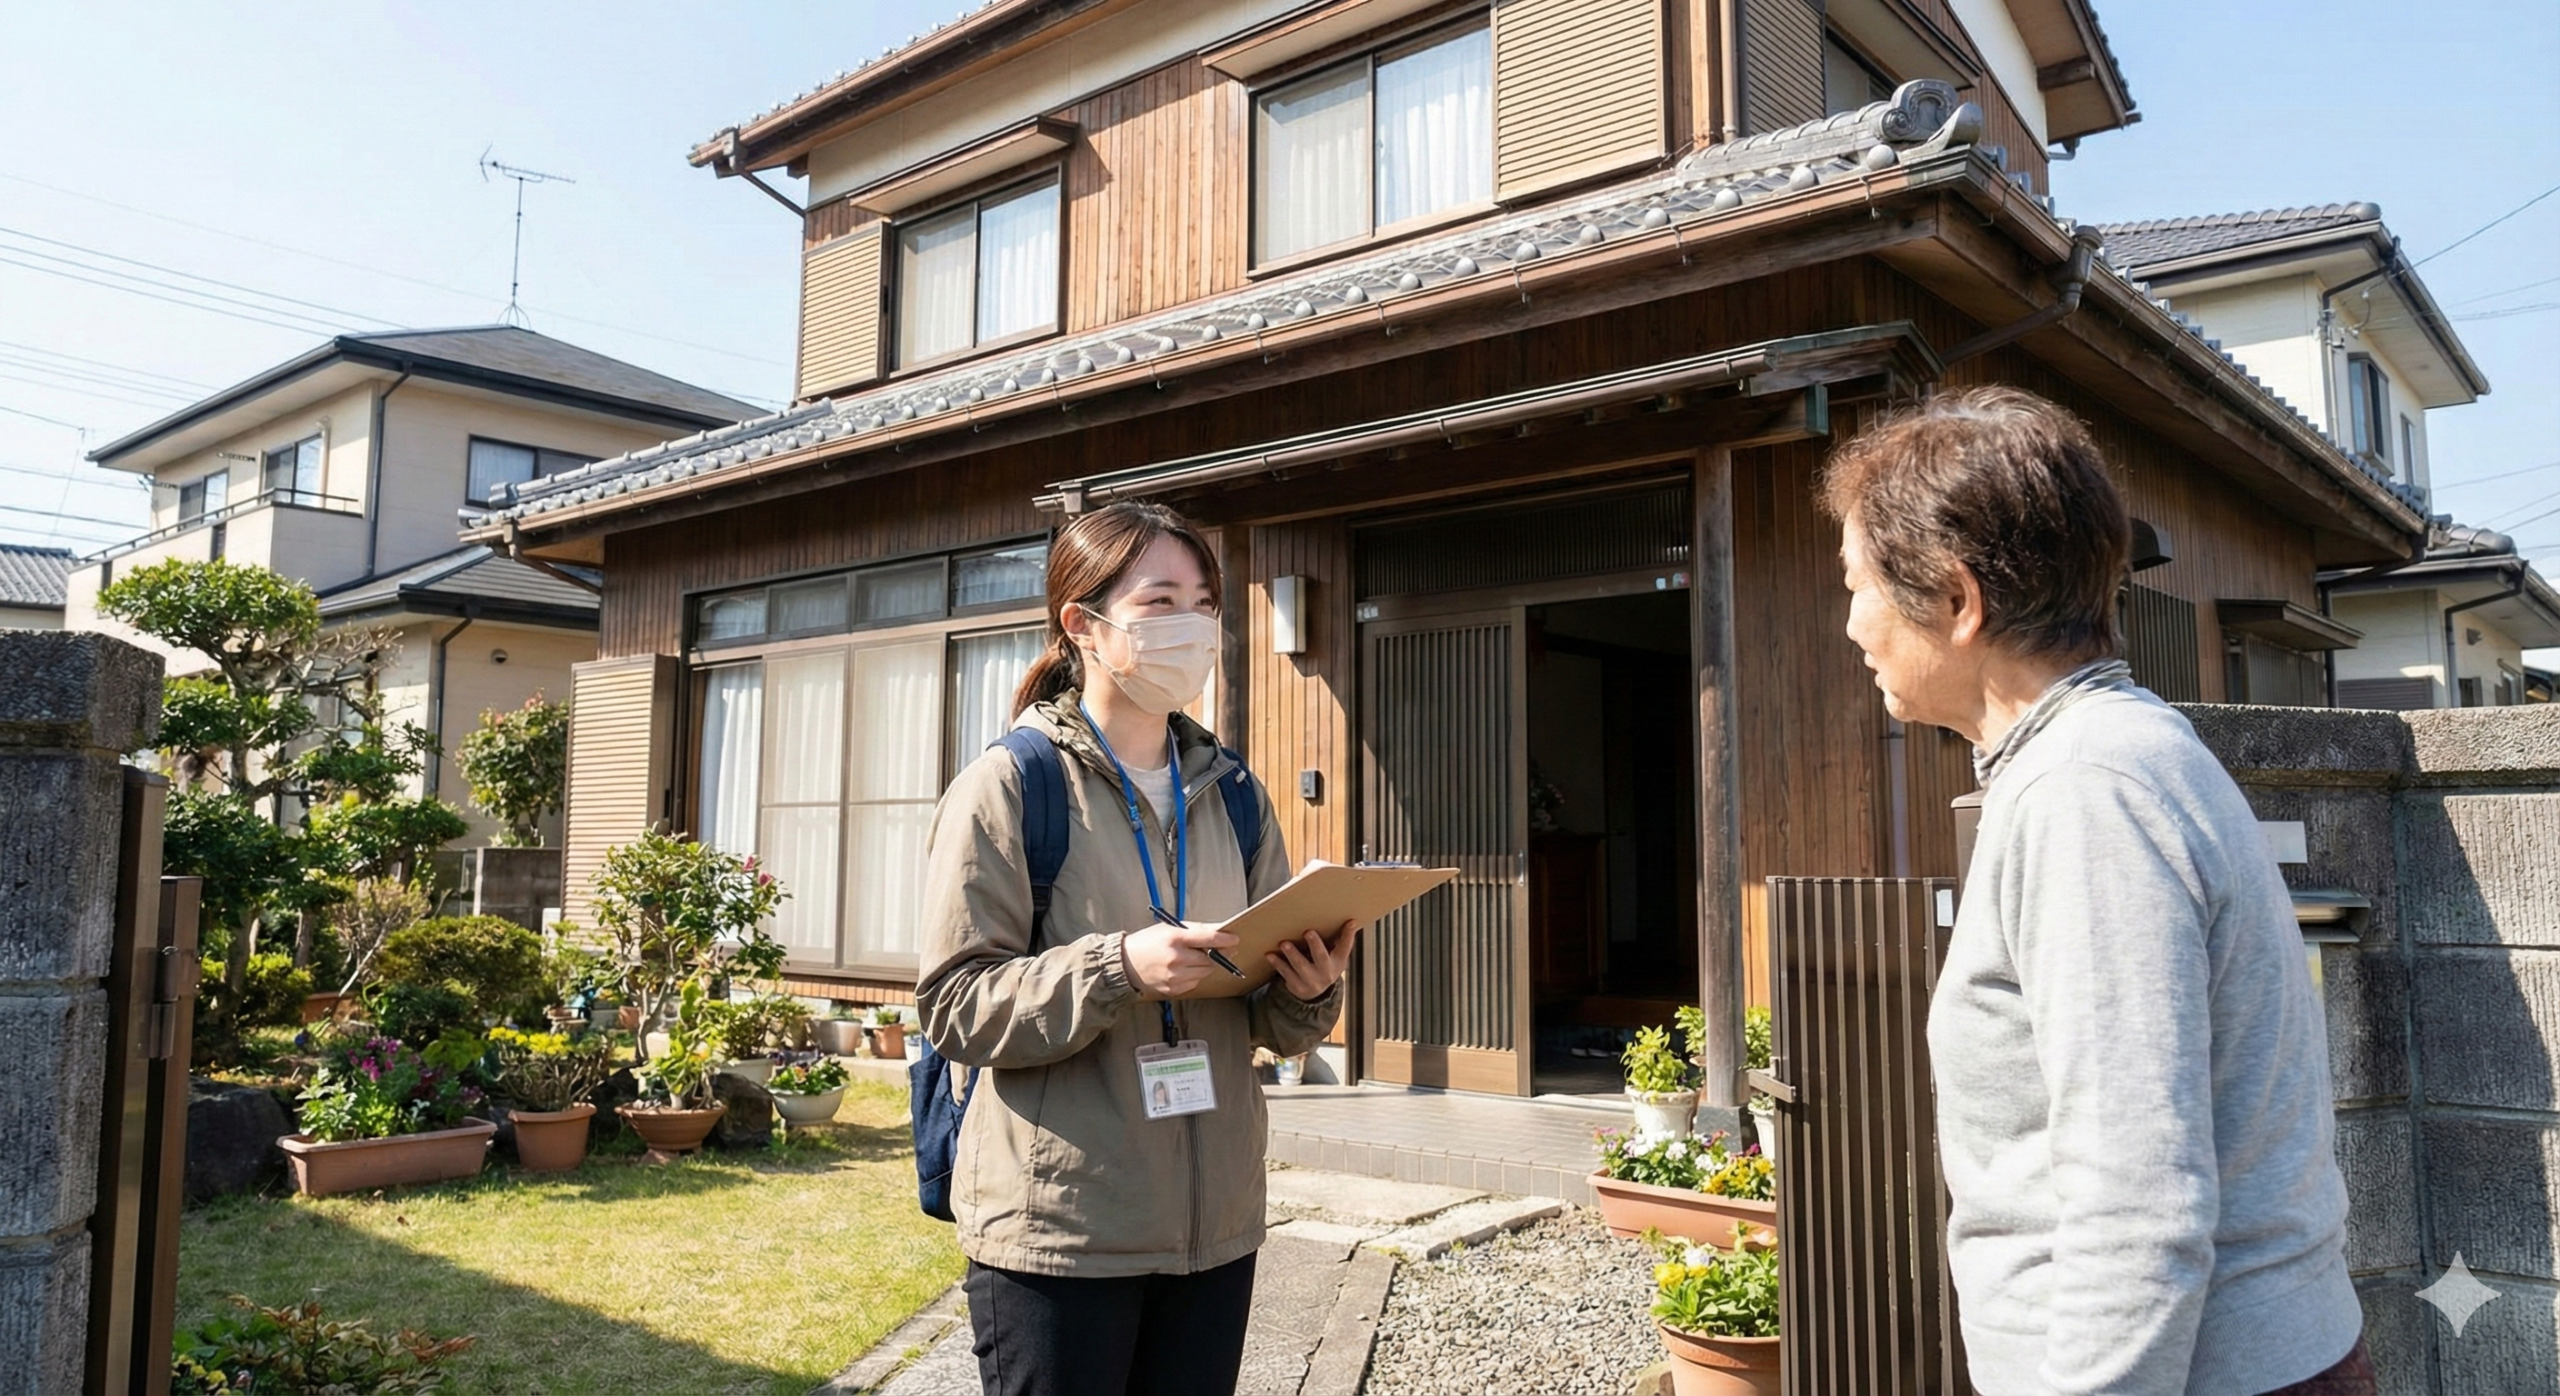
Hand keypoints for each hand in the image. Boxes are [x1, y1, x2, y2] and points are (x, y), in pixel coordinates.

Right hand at [1122, 921, 1242, 997]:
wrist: (1125, 964)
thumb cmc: (1148, 943)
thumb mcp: (1169, 928)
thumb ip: (1196, 929)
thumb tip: (1220, 930)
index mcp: (1175, 939)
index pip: (1208, 939)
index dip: (1225, 939)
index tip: (1234, 939)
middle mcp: (1176, 959)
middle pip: (1211, 958)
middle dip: (1219, 953)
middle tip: (1224, 949)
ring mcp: (1175, 976)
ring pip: (1205, 971)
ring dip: (1207, 964)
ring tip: (1197, 957)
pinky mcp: (1174, 989)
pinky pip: (1195, 982)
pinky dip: (1195, 975)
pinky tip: (1185, 968)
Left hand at [1269, 920, 1359, 1000]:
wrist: (1315, 994)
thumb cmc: (1324, 966)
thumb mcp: (1335, 957)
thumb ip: (1340, 941)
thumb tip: (1349, 920)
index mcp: (1337, 962)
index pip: (1345, 947)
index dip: (1348, 935)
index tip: (1351, 922)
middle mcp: (1326, 973)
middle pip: (1321, 957)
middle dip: (1315, 945)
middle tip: (1308, 932)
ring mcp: (1311, 981)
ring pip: (1300, 966)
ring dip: (1292, 954)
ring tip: (1283, 943)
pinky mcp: (1297, 986)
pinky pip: (1286, 973)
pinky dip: (1277, 963)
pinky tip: (1270, 954)